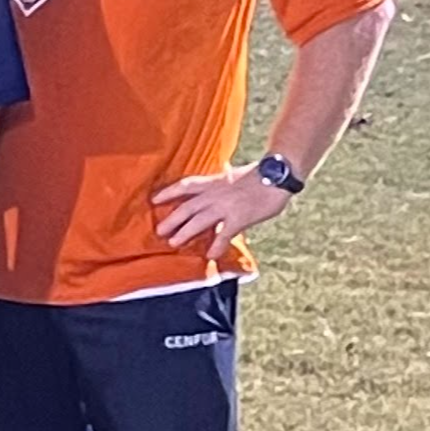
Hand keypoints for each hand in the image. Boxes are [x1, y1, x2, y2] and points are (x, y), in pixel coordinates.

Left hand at [153, 165, 291, 258]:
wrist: (276, 176)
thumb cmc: (258, 175)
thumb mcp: (232, 175)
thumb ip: (221, 183)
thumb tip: (216, 185)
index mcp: (213, 181)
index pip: (185, 185)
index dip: (168, 192)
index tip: (154, 199)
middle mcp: (214, 194)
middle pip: (186, 207)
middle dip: (171, 220)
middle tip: (159, 231)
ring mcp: (225, 207)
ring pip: (199, 221)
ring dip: (185, 233)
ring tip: (174, 243)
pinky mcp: (238, 218)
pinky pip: (224, 235)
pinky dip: (217, 245)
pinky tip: (210, 255)